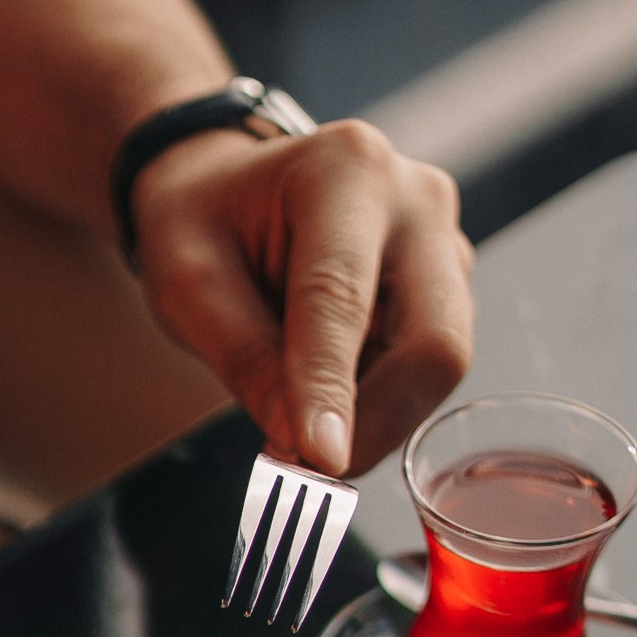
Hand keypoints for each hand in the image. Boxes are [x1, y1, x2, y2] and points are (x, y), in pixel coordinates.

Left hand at [131, 119, 473, 476]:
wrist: (230, 190)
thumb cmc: (205, 224)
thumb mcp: (187, 282)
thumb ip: (243, 357)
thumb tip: (302, 443)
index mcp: (344, 170)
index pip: (343, 300)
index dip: (332, 389)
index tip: (319, 460)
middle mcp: (416, 200)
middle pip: (432, 341)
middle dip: (374, 421)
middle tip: (308, 466)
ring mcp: (444, 245)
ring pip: (439, 366)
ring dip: (375, 418)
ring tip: (302, 420)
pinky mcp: (449, 289)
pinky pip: (428, 370)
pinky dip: (380, 404)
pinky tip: (330, 396)